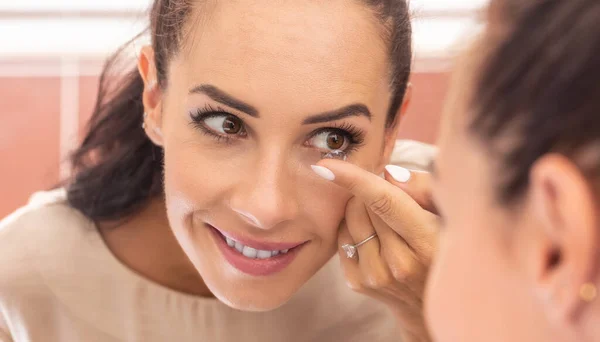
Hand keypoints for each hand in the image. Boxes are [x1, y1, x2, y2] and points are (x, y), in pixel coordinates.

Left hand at [312, 161, 438, 341]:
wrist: (437, 302)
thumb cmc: (449, 247)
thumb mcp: (452, 213)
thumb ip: (424, 188)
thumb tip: (387, 174)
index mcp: (427, 242)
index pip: (384, 202)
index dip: (354, 179)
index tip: (326, 164)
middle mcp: (399, 264)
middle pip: (363, 206)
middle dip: (371, 189)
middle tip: (393, 196)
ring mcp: (376, 276)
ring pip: (349, 220)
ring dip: (360, 208)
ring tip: (385, 218)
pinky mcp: (358, 283)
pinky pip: (341, 238)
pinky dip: (352, 227)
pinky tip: (373, 234)